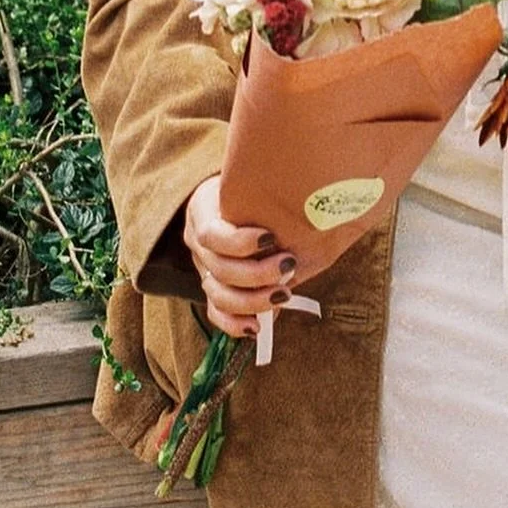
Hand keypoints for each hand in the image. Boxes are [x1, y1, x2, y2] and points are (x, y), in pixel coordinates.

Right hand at [183, 175, 297, 339]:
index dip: (240, 242)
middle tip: (290, 265)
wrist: (237, 194)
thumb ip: (267, 193)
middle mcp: (198, 243)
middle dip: (256, 274)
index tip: (272, 237)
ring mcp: (202, 268)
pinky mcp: (211, 288)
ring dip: (252, 301)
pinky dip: (235, 323)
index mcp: (202, 210)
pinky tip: (258, 327)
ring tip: (284, 294)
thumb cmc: (252, 186)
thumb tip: (308, 202)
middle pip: (219, 269)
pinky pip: (215, 313)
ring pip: (217, 295)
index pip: (212, 235)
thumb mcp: (252, 181)